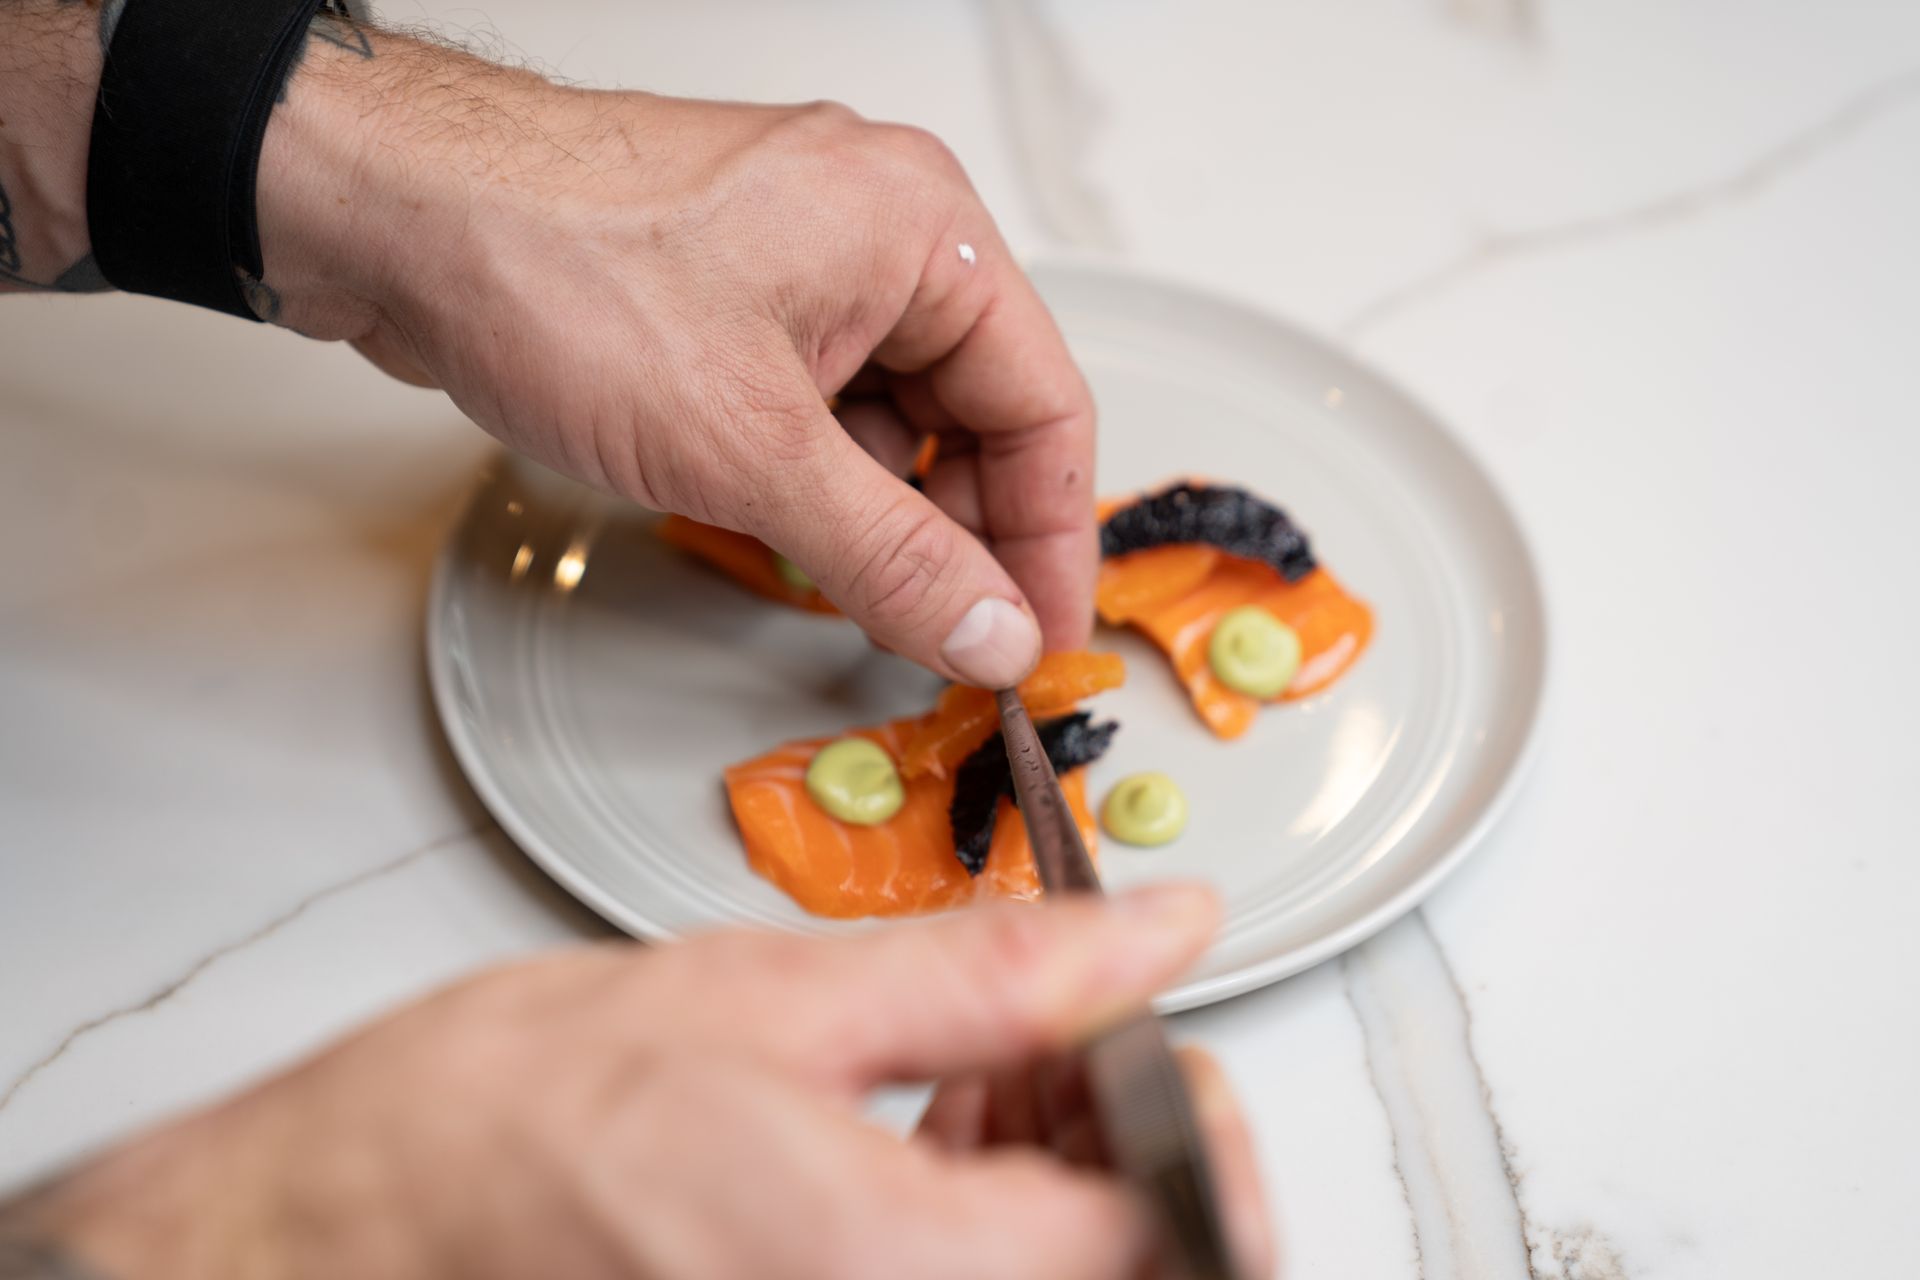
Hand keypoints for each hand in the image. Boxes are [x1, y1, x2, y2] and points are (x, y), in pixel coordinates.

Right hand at [14, 889, 1272, 1279]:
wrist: (333, 1229)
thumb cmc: (493, 1130)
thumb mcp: (770, 995)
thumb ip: (997, 967)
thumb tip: (1151, 928)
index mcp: (901, 1275)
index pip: (1172, 1223)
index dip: (1190, 1110)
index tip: (1149, 1027)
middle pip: (1135, 1263)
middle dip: (1125, 1133)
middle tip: (1060, 1022)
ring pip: (1057, 1274)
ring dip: (1061, 1165)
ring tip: (978, 1051)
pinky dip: (987, 1205)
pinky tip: (931, 1113)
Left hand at [255, 29, 1096, 687]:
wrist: (390, 218)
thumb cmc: (555, 271)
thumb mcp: (753, 451)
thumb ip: (894, 557)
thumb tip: (990, 630)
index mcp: (921, 231)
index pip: (1044, 404)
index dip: (1051, 541)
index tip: (1035, 641)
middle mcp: (876, 232)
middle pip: (974, 413)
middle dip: (962, 534)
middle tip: (951, 639)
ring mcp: (800, 261)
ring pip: (893, 417)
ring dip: (883, 513)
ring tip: (855, 592)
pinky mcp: (733, 297)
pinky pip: (820, 404)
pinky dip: (817, 479)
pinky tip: (788, 534)